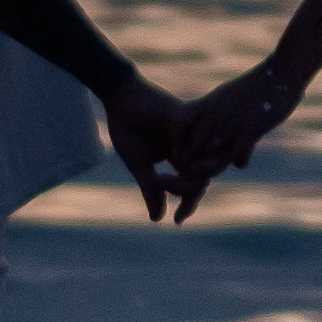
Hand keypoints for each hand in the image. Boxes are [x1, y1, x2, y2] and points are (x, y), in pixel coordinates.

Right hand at [102, 75, 201, 221]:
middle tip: (172, 198)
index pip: (192, 185)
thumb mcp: (139, 167)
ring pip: (202, 161)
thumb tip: (157, 219)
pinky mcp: (184, 117)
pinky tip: (178, 162)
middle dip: (190, 193)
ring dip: (192, 177)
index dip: (188, 205)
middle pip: (202, 176)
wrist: (119, 100)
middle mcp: (190, 147)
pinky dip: (188, 154)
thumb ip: (151, 190)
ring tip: (172, 183)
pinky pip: (194, 140)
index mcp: (181, 159)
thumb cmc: (128, 129)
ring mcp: (189, 133)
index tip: (178, 221)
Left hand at [167, 68, 303, 195]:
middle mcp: (215, 113)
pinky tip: (244, 157)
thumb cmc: (255, 86)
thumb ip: (213, 112)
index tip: (184, 154)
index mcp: (207, 104)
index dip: (177, 144)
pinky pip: (237, 157)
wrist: (281, 73)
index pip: (178, 125)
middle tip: (204, 168)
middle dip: (194, 164)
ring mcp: (232, 122)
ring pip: (212, 157)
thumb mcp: (226, 95)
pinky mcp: (250, 129)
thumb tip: (207, 133)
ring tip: (223, 164)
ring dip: (215, 167)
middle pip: (192, 148)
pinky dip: (240, 161)